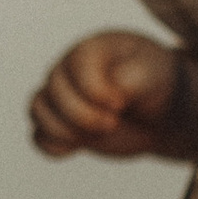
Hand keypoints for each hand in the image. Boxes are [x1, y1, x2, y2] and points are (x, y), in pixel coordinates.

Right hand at [29, 30, 189, 160]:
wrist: (159, 108)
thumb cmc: (155, 82)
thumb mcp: (151, 74)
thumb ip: (129, 78)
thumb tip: (105, 92)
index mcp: (88, 51)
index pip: (77, 69)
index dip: (94, 92)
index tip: (120, 104)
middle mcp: (67, 71)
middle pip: (54, 92)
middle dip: (82, 116)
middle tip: (112, 123)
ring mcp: (61, 98)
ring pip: (38, 111)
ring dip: (63, 131)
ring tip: (93, 136)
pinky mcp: (61, 125)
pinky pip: (39, 137)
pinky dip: (53, 147)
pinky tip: (77, 148)